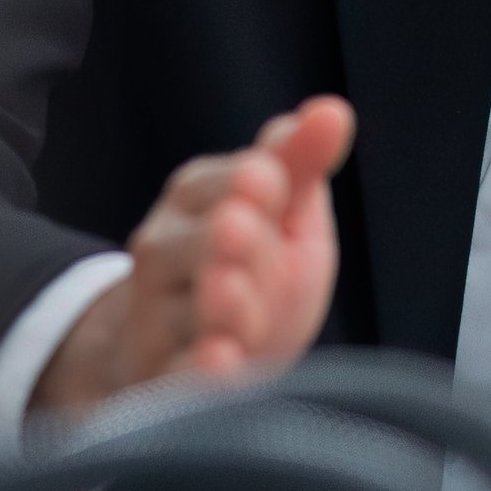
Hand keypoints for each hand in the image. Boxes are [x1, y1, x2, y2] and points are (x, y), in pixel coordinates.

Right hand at [31, 98, 354, 414]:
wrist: (185, 350)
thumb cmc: (251, 268)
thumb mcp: (283, 211)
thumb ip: (300, 162)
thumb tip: (333, 110)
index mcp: (194, 200)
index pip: (221, 183)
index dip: (252, 185)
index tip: (271, 182)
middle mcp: (164, 254)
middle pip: (198, 245)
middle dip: (232, 245)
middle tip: (244, 234)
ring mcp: (157, 319)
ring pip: (184, 312)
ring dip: (217, 308)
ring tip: (240, 304)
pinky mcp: (162, 380)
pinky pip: (175, 376)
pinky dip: (197, 374)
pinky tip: (222, 366)